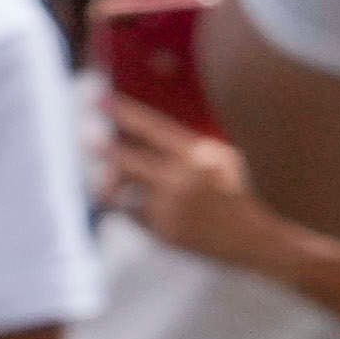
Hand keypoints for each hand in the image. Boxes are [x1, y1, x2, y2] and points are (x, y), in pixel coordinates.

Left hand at [97, 102, 276, 265]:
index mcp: (197, 155)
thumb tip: (145, 130)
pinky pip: (132, 214)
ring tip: (107, 182)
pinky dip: (131, 209)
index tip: (100, 100)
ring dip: (112, 184)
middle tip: (87, 137)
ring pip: (123, 190)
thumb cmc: (233, 192)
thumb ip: (187, 144)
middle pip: (126, 160)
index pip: (151, 127)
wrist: (252, 238)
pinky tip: (140, 208)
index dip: (123, 112)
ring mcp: (170, 207)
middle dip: (104, 148)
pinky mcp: (163, 231)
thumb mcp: (220, 159)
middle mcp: (180, 179)